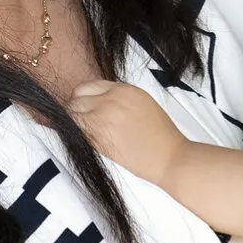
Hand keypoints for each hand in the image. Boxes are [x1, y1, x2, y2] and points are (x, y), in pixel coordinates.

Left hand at [67, 81, 186, 184]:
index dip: (84, 97)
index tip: (84, 105)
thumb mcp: (142, 102)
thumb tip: (99, 101)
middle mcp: (110, 101)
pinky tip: (94, 141)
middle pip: (76, 100)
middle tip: (83, 120)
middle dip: (77, 110)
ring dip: (77, 124)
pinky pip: (79, 133)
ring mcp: (102, 119)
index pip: (87, 86)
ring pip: (73, 117)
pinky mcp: (98, 139)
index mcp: (123, 90)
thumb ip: (119, 98)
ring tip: (89, 132)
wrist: (169, 156)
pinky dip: (81, 136)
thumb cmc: (161, 134)